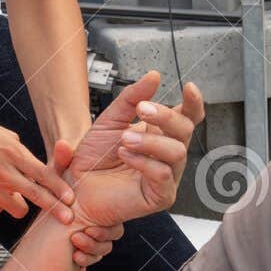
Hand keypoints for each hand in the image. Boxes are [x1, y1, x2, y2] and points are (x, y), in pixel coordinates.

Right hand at [0, 107, 75, 221]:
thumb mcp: (2, 133)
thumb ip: (19, 152)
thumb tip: (30, 165)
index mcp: (12, 152)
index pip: (44, 176)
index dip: (60, 190)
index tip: (70, 199)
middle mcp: (2, 171)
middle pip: (37, 197)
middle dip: (55, 209)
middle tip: (66, 218)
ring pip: (16, 209)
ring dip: (20, 205)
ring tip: (16, 196)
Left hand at [49, 138, 119, 270]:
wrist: (51, 186)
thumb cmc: (62, 174)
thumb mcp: (61, 167)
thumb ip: (62, 158)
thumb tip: (62, 145)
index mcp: (108, 198)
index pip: (115, 219)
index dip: (106, 228)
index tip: (86, 229)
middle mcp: (105, 215)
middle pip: (112, 235)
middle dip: (97, 242)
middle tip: (81, 235)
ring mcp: (96, 228)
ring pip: (103, 248)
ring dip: (91, 250)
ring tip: (74, 242)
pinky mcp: (87, 240)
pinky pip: (93, 255)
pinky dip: (85, 258)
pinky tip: (75, 256)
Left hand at [67, 81, 200, 231]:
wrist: (76, 187)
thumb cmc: (94, 158)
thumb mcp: (109, 120)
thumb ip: (131, 98)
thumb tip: (154, 76)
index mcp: (159, 133)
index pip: (187, 117)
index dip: (193, 103)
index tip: (189, 87)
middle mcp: (166, 153)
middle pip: (185, 129)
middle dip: (165, 116)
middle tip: (142, 109)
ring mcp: (167, 174)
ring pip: (177, 152)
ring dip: (151, 141)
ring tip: (124, 139)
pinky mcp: (160, 195)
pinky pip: (163, 174)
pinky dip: (144, 162)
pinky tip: (126, 155)